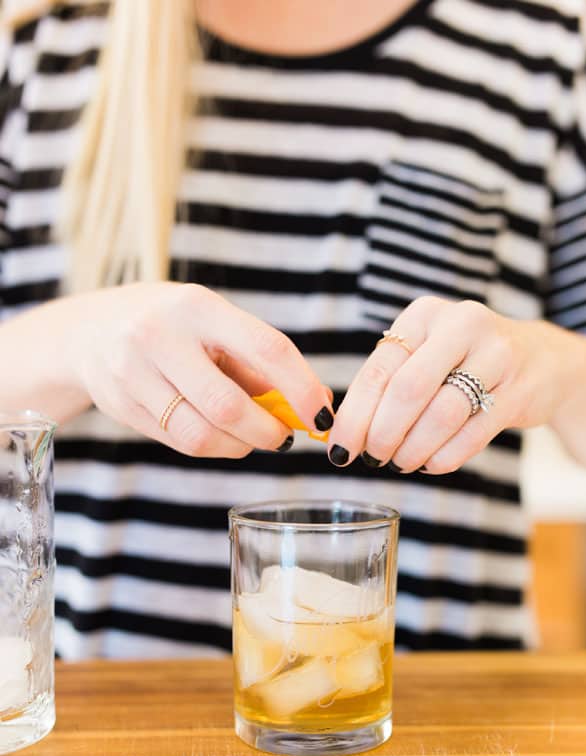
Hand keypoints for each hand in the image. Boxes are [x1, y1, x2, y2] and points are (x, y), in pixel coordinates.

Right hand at [64, 282, 333, 456]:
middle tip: (283, 437)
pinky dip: (212, 447)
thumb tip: (315, 405)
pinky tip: (219, 435)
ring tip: (250, 438)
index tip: (323, 415)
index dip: (302, 388)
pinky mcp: (120, 405)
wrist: (92, 330)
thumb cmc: (175, 328)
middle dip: (267, 432)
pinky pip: (179, 443)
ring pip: (201, 434)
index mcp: (199, 307)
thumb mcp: (215, 325)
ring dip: (239, 446)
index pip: (266, 348)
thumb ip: (259, 364)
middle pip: (228, 405)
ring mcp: (133, 372)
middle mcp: (160, 335)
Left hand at [327, 295, 575, 473]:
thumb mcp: (424, 355)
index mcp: (424, 315)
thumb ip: (387, 384)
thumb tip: (343, 434)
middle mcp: (461, 325)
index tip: (339, 450)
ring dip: (413, 449)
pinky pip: (472, 434)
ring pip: (441, 415)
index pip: (379, 370)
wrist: (540, 360)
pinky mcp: (520, 390)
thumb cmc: (463, 362)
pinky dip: (444, 457)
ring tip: (400, 463)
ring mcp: (496, 355)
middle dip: (383, 434)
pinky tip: (430, 464)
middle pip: (408, 390)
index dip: (355, 416)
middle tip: (372, 459)